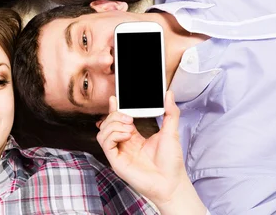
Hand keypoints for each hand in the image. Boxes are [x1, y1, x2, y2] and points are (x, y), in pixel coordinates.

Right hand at [96, 92, 205, 214]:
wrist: (172, 182)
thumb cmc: (171, 161)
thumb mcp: (171, 131)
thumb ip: (170, 112)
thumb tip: (169, 94)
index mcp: (134, 137)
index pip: (118, 120)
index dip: (114, 109)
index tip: (115, 99)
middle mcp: (124, 144)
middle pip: (108, 123)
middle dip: (115, 115)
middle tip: (130, 118)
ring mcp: (119, 152)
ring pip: (103, 132)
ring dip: (114, 124)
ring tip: (129, 127)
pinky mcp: (116, 161)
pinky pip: (105, 143)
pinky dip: (113, 135)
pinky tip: (126, 135)